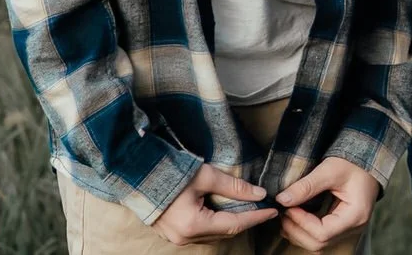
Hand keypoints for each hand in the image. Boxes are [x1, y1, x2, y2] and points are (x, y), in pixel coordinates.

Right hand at [151, 163, 274, 245]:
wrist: (139, 176)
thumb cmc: (172, 174)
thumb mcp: (206, 176)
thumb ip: (234, 187)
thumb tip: (259, 194)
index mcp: (193, 225)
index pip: (234, 224)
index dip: (256, 217)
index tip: (273, 210)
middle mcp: (185, 237)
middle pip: (224, 232)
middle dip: (245, 221)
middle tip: (263, 209)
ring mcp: (177, 238)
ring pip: (213, 235)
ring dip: (231, 223)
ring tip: (248, 210)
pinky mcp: (172, 233)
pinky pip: (201, 233)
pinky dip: (217, 224)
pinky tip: (225, 212)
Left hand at [275, 157, 379, 251]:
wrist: (366, 162)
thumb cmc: (352, 164)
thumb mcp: (330, 170)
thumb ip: (306, 186)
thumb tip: (282, 200)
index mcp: (355, 215)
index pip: (323, 232)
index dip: (301, 223)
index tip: (289, 207)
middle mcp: (354, 227)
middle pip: (319, 244)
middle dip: (296, 231)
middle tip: (284, 212)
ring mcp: (348, 229)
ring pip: (318, 245)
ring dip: (298, 234)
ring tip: (287, 215)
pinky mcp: (341, 227)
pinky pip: (320, 238)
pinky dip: (305, 232)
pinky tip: (295, 219)